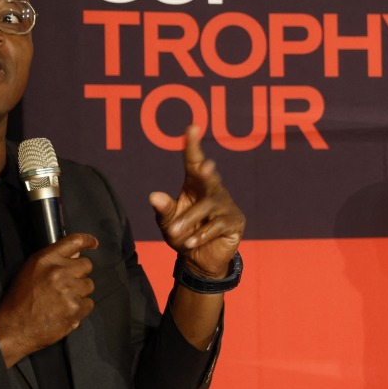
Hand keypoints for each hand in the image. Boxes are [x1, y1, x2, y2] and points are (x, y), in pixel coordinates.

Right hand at [0, 233, 97, 364]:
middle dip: (80, 274)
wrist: (14, 327)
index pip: (74, 241)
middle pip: (86, 265)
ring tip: (62, 300)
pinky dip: (80, 309)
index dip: (87, 240)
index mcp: (46, 260)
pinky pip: (89, 304)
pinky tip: (65, 311)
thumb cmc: (19, 300)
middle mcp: (59, 271)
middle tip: (67, 285)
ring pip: (89, 285)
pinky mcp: (75, 308)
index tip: (93, 243)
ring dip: (80, 292)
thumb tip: (76, 254)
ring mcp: (69, 290)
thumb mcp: (30, 271)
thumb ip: (54, 260)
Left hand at [149, 126, 245, 278]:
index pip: (193, 161)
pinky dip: (200, 235)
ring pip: (207, 208)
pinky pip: (216, 225)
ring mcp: (225, 205)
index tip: (192, 128)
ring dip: (189, 220)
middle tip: (205, 166)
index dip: (192, 145)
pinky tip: (189, 243)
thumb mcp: (167, 223)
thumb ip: (163, 209)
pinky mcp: (234, 222)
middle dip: (206, 171)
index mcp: (195, 184)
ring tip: (174, 233)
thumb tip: (153, 196)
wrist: (199, 260)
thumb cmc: (182, 234)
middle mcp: (213, 190)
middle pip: (208, 177)